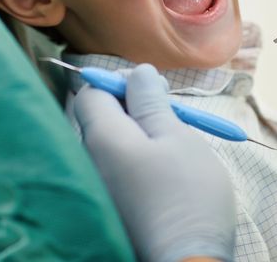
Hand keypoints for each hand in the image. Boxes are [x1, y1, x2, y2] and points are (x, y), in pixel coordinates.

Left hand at [74, 64, 235, 261]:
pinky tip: (165, 163)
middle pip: (101, 115)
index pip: (91, 91)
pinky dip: (138, 153)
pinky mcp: (113, 204)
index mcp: (102, 138)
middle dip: (133, 103)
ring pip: (113, 140)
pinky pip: (118, 164)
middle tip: (168, 108)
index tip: (152, 87)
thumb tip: (137, 72)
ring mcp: (100, 186)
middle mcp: (91, 160)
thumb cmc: (185, 193)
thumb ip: (151, 100)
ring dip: (140, 128)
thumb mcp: (175, 136)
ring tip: (172, 134)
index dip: (119, 80)